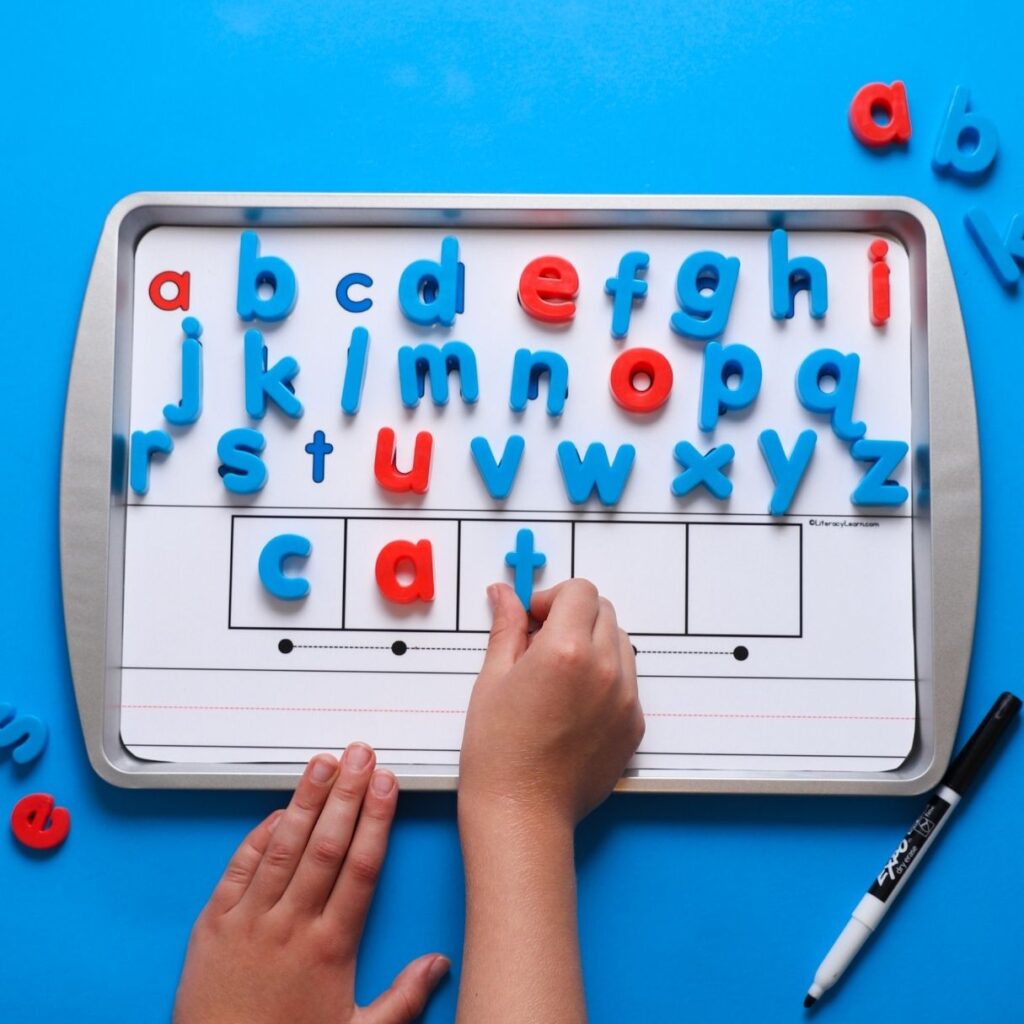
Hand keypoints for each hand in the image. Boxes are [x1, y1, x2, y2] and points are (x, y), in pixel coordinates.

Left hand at [173, 744, 448, 1023]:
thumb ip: (403, 999)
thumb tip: (440, 965)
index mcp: (330, 947)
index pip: (361, 867)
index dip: (376, 820)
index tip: (387, 785)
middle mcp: (292, 925)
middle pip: (326, 845)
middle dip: (347, 794)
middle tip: (361, 755)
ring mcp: (250, 920)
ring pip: (283, 847)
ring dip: (306, 801)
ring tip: (323, 764)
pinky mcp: (214, 924)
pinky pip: (239, 869)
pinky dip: (257, 837)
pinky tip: (275, 811)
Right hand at [459, 579, 644, 830]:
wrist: (522, 814)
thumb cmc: (497, 752)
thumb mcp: (492, 679)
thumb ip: (506, 628)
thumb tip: (504, 595)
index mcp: (567, 651)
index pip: (581, 591)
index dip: (553, 598)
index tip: (533, 619)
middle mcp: (605, 669)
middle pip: (603, 611)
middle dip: (573, 616)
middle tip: (540, 645)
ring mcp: (625, 699)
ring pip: (620, 643)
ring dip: (593, 643)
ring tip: (557, 676)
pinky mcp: (634, 725)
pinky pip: (627, 681)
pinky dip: (604, 677)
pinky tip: (572, 705)